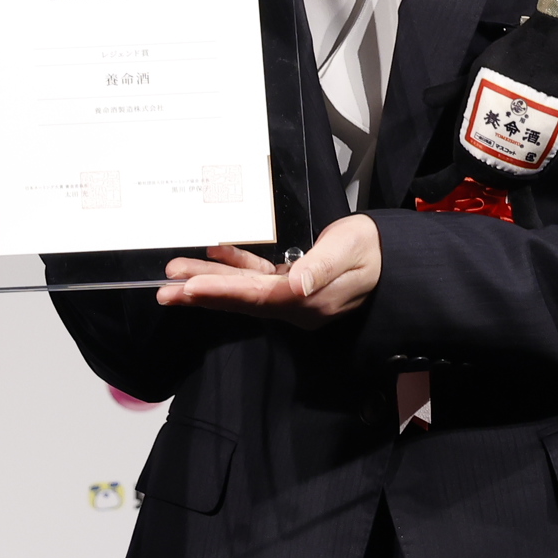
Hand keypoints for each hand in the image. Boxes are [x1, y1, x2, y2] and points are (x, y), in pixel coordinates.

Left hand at [156, 215, 382, 326]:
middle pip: (240, 302)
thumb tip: (297, 283)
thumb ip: (322, 266)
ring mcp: (292, 298)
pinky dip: (234, 268)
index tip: (189, 287)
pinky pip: (256, 280)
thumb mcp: (350, 250)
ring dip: (209, 283)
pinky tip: (215, 253)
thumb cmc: (373, 250)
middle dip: (201, 295)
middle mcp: (295, 306)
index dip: (221, 292)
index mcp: (307, 301)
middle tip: (164, 292)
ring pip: (242, 292)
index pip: (256, 298)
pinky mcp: (292, 286)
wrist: (392, 258)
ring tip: (176, 276)